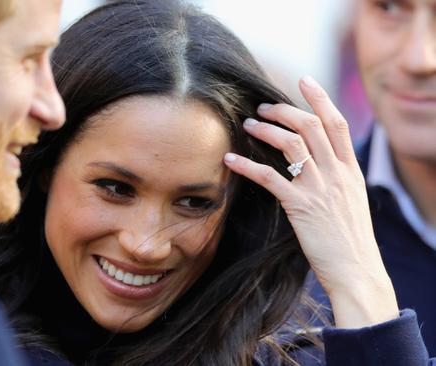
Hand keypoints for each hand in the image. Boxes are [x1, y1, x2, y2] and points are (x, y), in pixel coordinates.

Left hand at [223, 76, 398, 327]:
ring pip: (291, 145)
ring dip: (266, 130)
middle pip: (310, 126)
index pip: (337, 123)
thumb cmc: (351, 240)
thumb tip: (319, 161)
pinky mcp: (300, 207)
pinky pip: (269, 178)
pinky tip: (230, 160)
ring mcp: (319, 189)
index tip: (304, 79)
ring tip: (247, 126)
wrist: (357, 271)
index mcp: (351, 170)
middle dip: (284, 110)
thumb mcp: (352, 200)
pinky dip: (247, 165)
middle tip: (262, 107)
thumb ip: (337, 177)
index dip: (320, 98)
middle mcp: (337, 174)